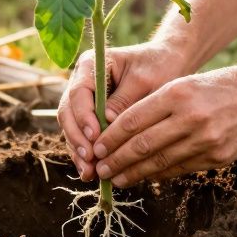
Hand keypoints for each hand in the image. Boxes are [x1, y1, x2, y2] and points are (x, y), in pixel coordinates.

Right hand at [58, 41, 192, 180]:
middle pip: (68, 112)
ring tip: (89, 173)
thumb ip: (124, 101)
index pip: (78, 93)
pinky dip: (86, 154)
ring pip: (72, 127)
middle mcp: (82, 81)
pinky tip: (92, 172)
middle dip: (77, 139)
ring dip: (79, 151)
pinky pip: (83, 136)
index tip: (95, 137)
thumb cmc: (158, 66)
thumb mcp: (145, 81)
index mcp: (90, 65)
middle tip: (90, 161)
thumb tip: (106, 125)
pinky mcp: (91, 115)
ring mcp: (84, 99)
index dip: (83, 117)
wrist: (168, 62)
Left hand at [92, 63, 236, 186]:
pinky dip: (158, 175)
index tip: (96, 148)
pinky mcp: (217, 158)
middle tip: (99, 169)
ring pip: (159, 162)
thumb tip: (119, 132)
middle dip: (116, 160)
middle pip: (142, 145)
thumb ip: (155, 105)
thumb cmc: (219, 86)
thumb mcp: (185, 83)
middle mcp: (190, 117)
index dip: (110, 138)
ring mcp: (206, 140)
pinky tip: (144, 177)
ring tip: (116, 179)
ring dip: (133, 173)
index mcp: (177, 93)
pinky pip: (179, 169)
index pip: (133, 120)